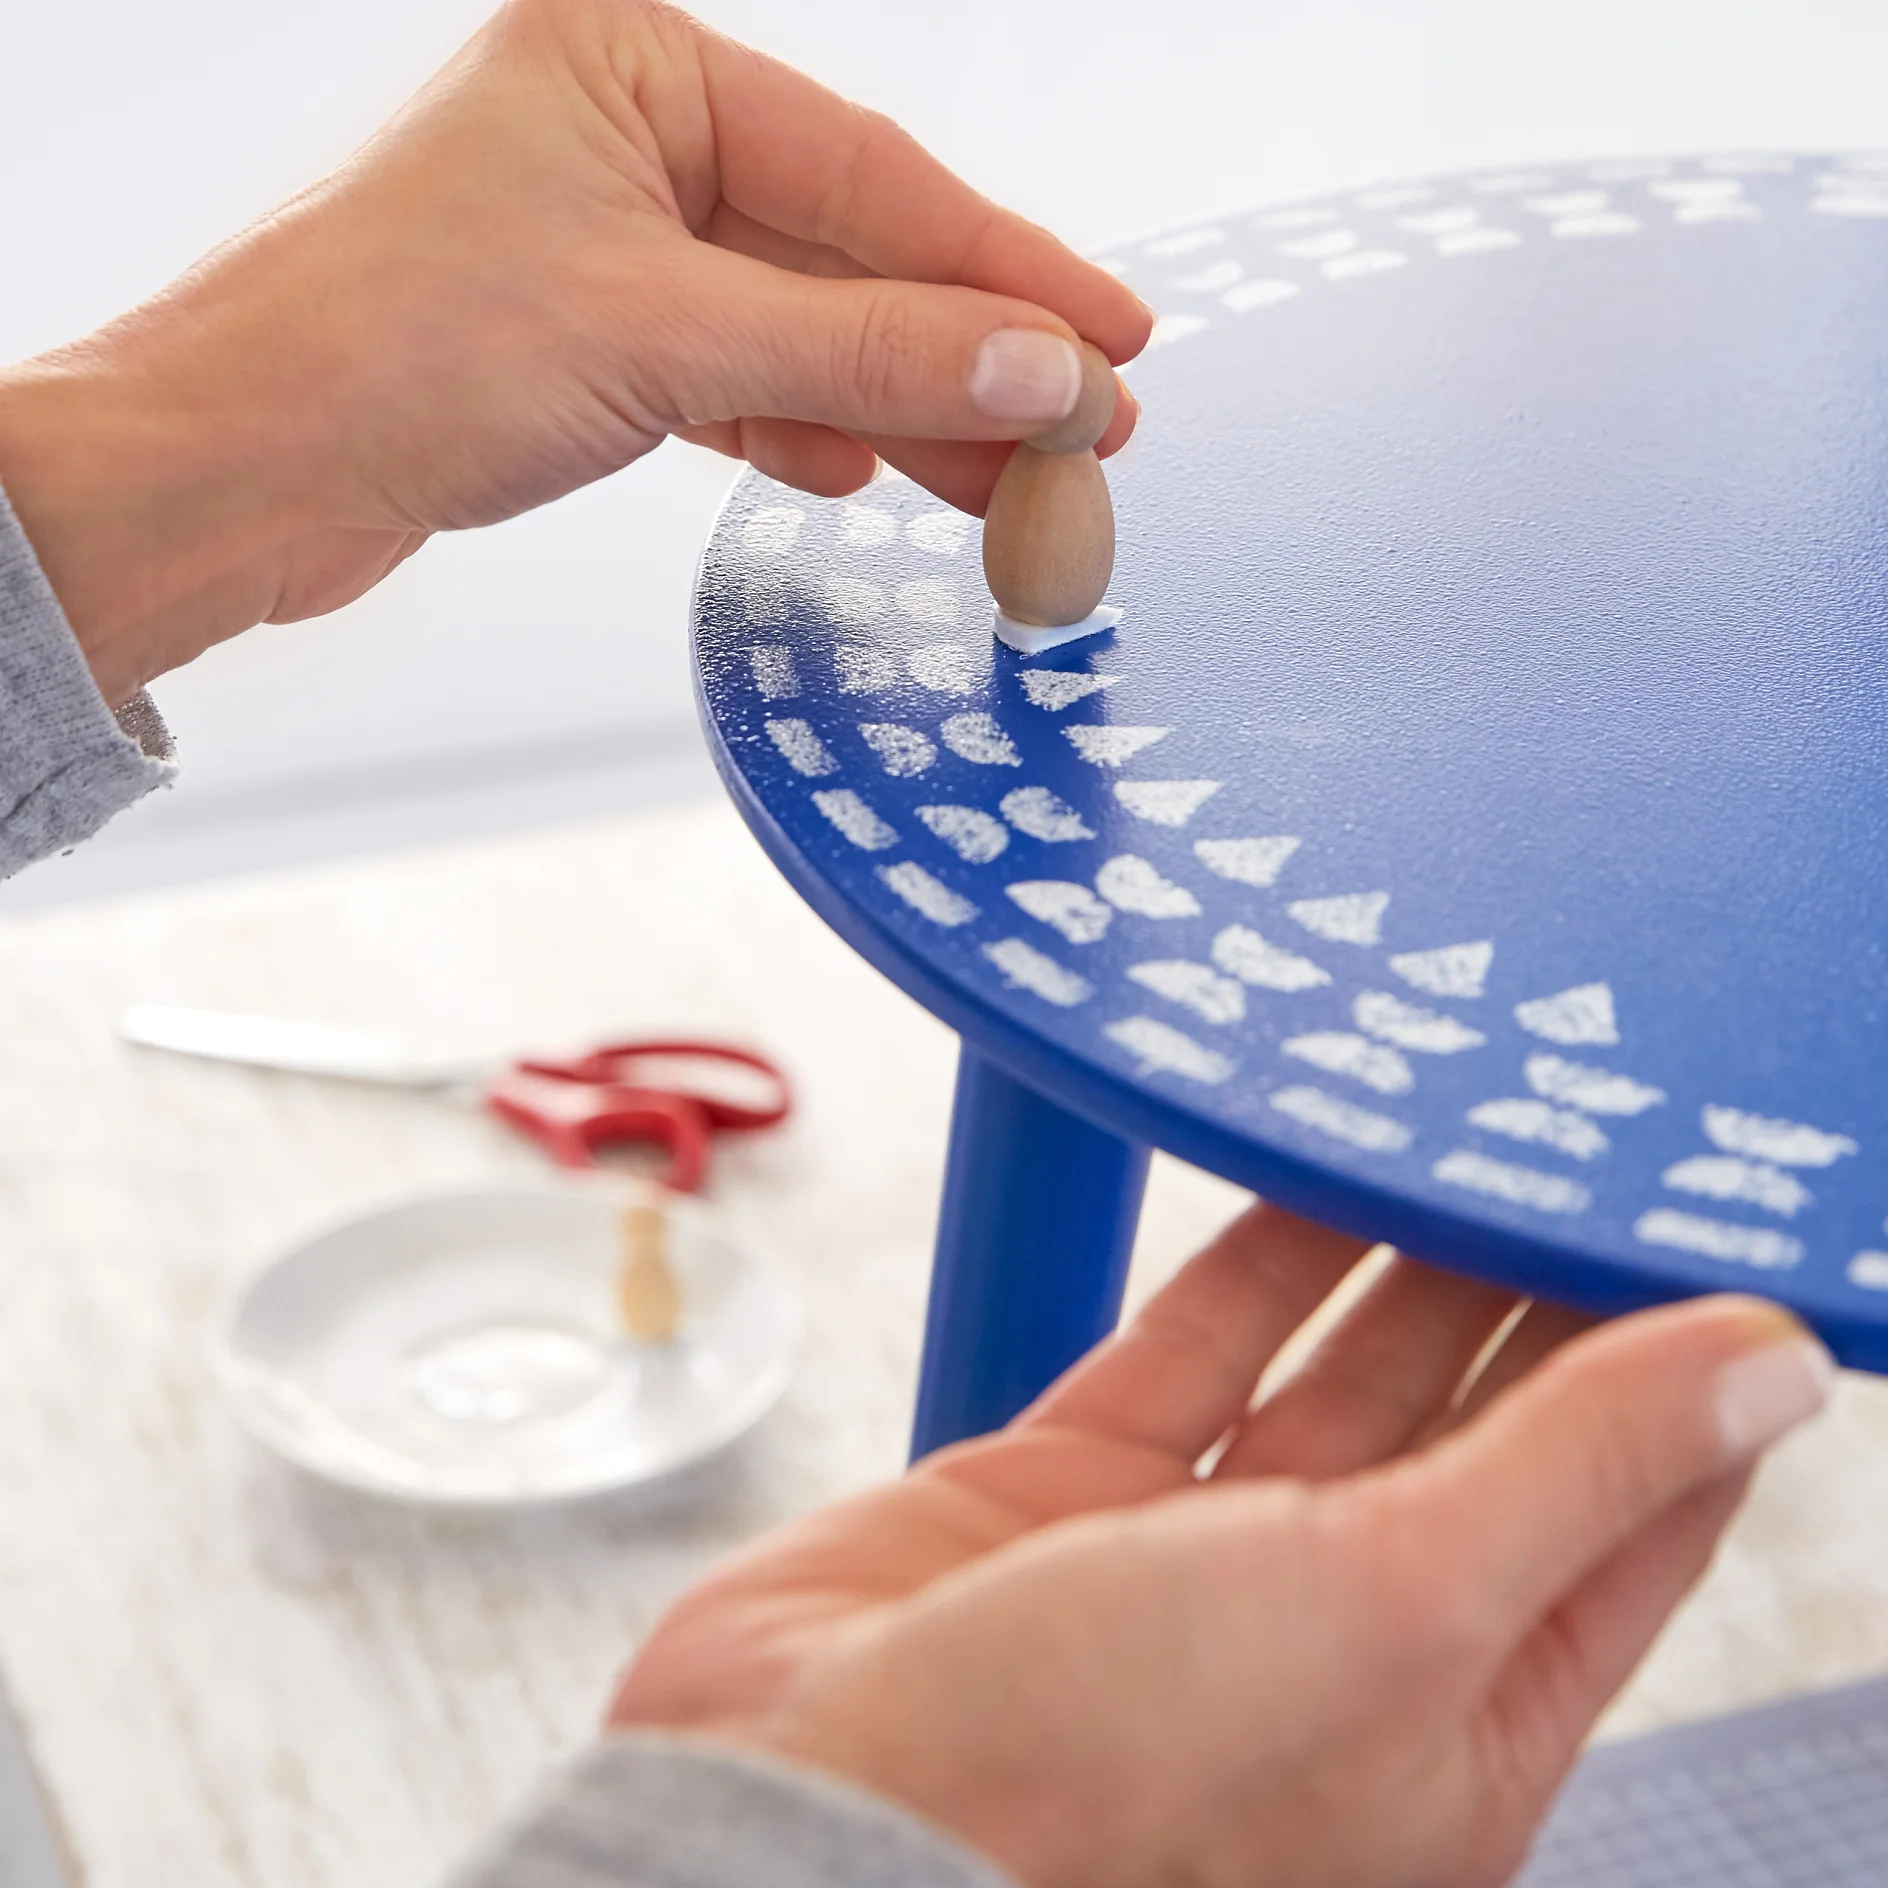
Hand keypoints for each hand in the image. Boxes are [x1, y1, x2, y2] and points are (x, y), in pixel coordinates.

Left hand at [0, 0, 1147, 702]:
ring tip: (1002, 476)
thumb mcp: (670, 333)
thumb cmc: (391, 348)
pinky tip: (865, 470)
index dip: (1005, 268)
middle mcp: (621, 136)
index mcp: (633, 60)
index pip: (870, 169)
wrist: (239, 471)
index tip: (1109, 339)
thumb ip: (867, 349)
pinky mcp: (582, 345)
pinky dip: (802, 428)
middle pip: (844, 251)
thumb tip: (1035, 366)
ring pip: (796, 326)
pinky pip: (735, 379)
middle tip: (1081, 428)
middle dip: (963, 350)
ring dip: (899, 405)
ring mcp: (602, 242)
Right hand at [611, 1203, 1832, 1887]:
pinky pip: (1189, 1348)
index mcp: (1453, 1723)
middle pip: (1476, 1429)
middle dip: (1532, 1294)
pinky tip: (1302, 1170)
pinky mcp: (1071, 1489)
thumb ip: (1574, 1471)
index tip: (1707, 1239)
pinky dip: (1249, 1259)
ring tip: (1460, 1128)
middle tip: (1574, 1145)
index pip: (1618, 1521)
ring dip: (1397, 1256)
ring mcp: (1194, 1559)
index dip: (1677, 1382)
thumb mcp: (1397, 1611)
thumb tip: (1765, 1367)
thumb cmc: (1100, 1792)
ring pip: (1329, 1372)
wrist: (798, 1807)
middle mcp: (1332, 1638)